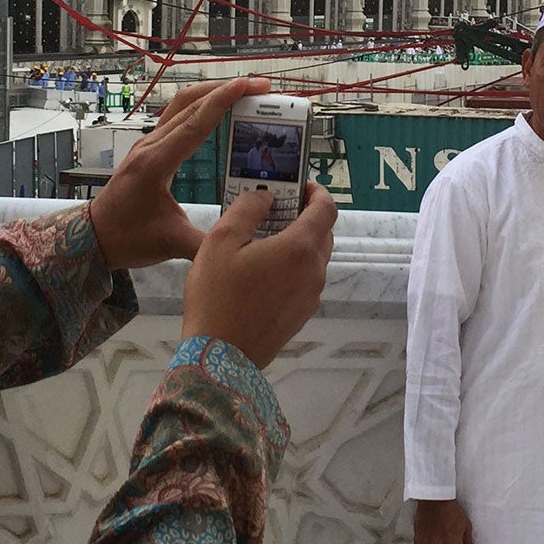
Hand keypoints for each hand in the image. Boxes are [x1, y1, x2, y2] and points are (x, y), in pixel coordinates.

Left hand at [88, 78, 267, 271]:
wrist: (94, 237)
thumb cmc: (126, 238)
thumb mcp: (171, 245)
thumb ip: (209, 245)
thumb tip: (245, 243)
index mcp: (155, 163)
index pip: (194, 123)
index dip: (223, 101)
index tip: (248, 85)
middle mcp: (150, 146)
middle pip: (190, 103)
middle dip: (227, 89)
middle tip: (260, 87)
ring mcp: (148, 144)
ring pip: (182, 105)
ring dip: (213, 94)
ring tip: (245, 92)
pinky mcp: (149, 148)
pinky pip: (178, 117)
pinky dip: (202, 107)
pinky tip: (219, 112)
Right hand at [179, 182, 336, 368]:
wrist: (219, 358)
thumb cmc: (217, 296)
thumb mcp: (221, 241)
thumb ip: (248, 209)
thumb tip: (266, 196)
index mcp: (300, 249)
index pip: (326, 209)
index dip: (317, 192)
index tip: (300, 185)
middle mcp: (314, 272)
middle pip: (323, 234)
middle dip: (306, 216)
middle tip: (276, 210)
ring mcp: (310, 297)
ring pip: (313, 259)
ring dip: (297, 243)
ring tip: (264, 241)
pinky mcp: (301, 315)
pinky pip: (304, 281)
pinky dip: (292, 267)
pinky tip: (262, 272)